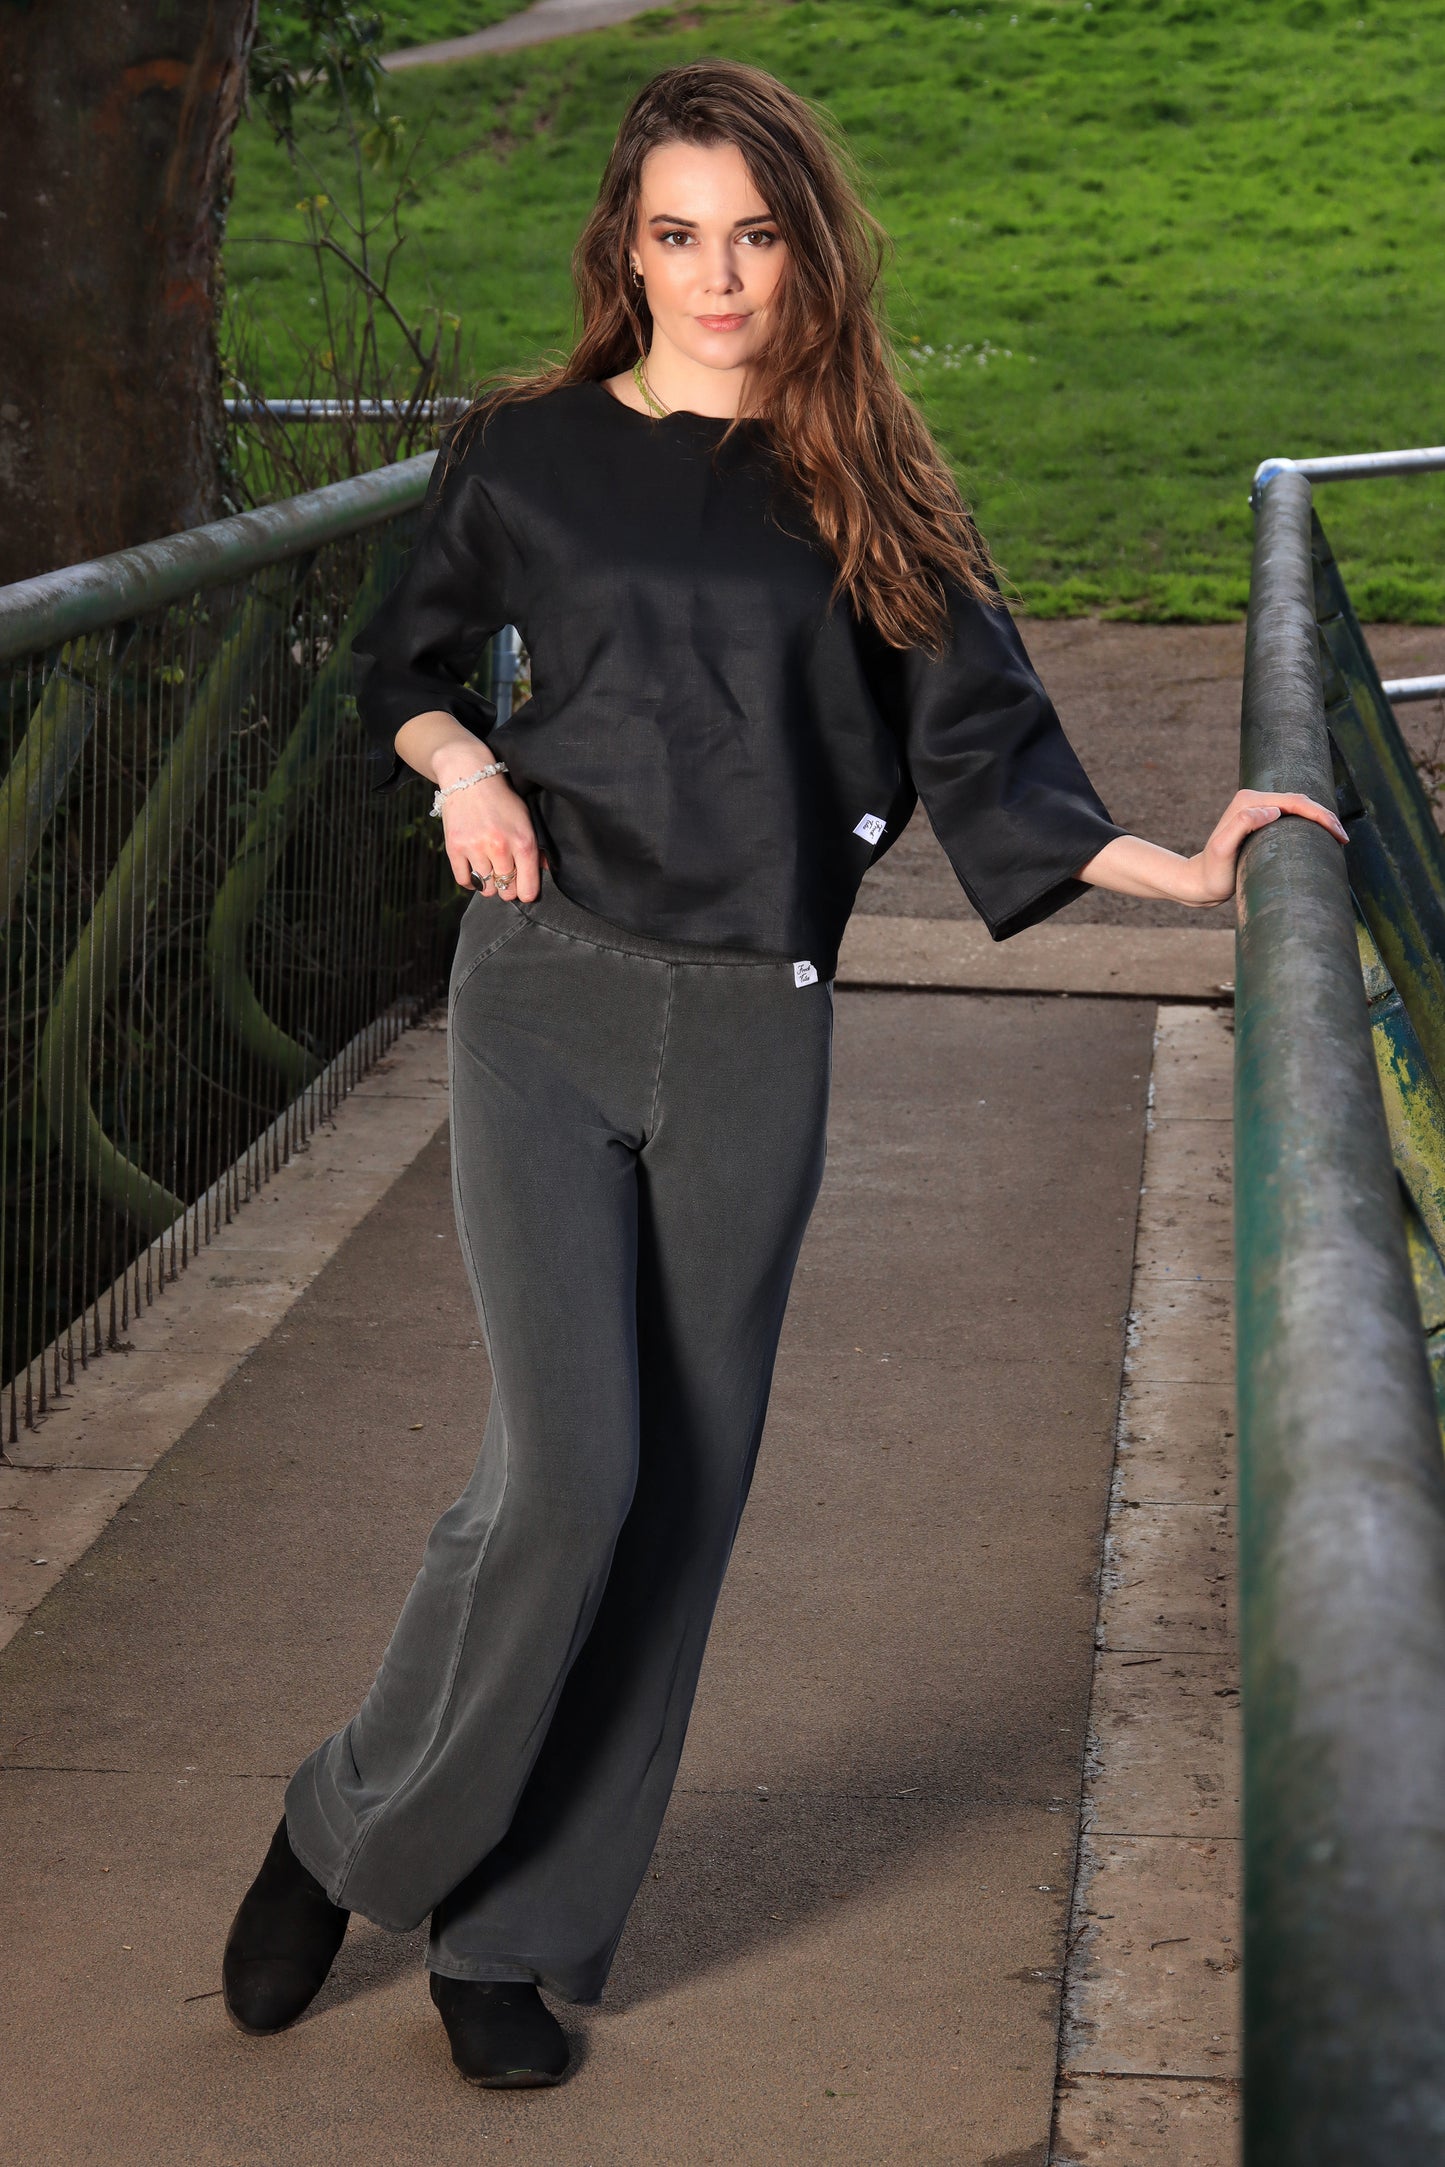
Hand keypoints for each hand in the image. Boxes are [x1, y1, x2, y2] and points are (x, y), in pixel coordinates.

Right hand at [441, 769, 541, 901]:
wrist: (470, 777)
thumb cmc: (501, 800)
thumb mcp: (525, 819)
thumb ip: (535, 847)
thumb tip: (545, 870)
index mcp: (523, 842)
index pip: (528, 888)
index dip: (527, 893)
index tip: (523, 890)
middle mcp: (500, 848)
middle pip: (506, 890)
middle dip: (507, 887)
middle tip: (505, 875)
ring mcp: (475, 849)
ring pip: (486, 888)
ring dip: (489, 883)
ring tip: (489, 869)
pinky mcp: (455, 848)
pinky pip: (464, 880)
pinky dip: (470, 880)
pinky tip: (475, 869)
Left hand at [1188, 788, 1347, 905]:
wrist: (1199, 882)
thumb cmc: (1212, 872)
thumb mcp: (1223, 850)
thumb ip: (1242, 825)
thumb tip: (1273, 810)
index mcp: (1249, 802)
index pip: (1295, 802)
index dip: (1320, 816)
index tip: (1338, 835)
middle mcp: (1253, 800)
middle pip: (1300, 801)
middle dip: (1326, 816)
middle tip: (1343, 839)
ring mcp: (1257, 809)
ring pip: (1298, 807)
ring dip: (1320, 818)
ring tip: (1338, 838)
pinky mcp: (1260, 820)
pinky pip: (1291, 816)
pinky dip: (1309, 823)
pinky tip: (1320, 836)